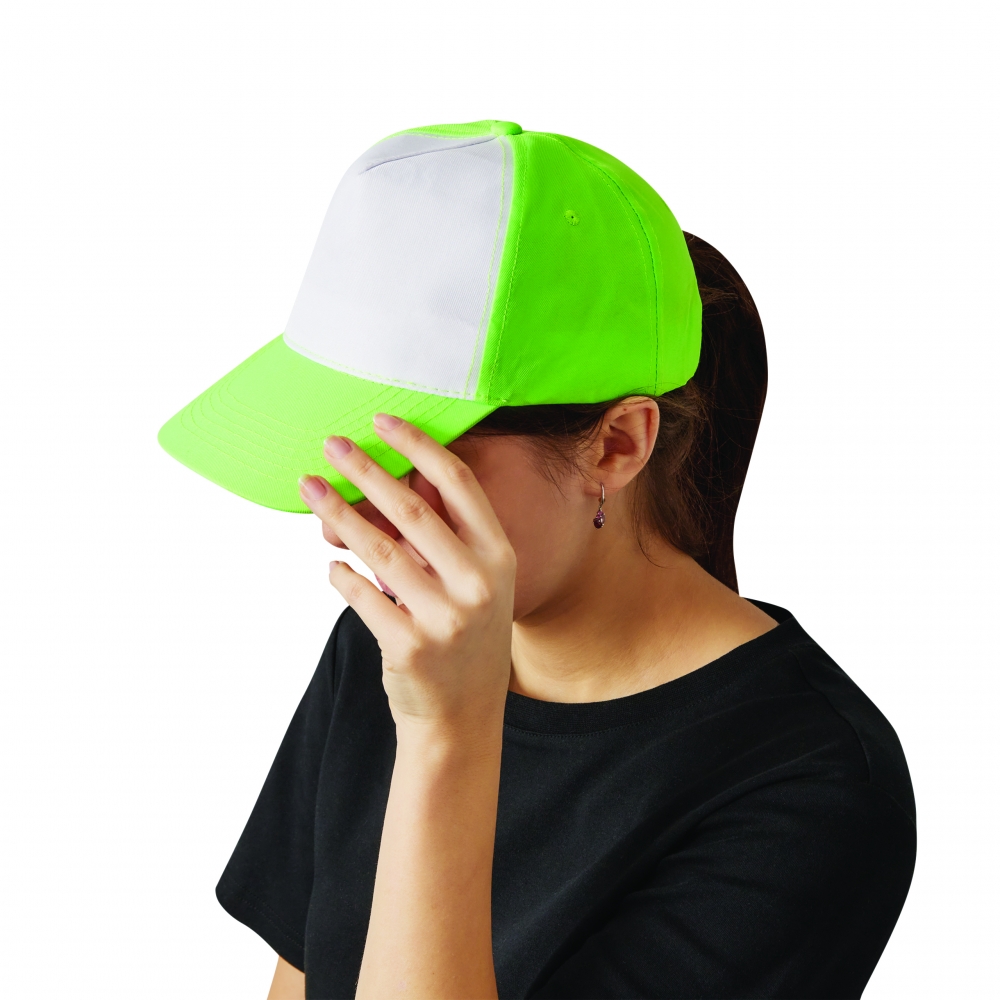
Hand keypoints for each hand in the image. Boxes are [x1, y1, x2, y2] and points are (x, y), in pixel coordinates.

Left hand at [298, 414, 515, 738]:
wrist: (462, 714)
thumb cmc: (462, 634)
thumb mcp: (471, 582)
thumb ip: (439, 534)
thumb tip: (382, 479)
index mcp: (497, 555)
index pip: (458, 484)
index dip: (418, 446)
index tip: (382, 421)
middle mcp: (477, 582)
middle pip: (412, 509)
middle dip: (366, 470)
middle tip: (332, 445)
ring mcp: (445, 617)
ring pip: (377, 549)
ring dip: (338, 513)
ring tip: (311, 489)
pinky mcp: (409, 646)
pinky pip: (360, 594)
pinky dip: (340, 574)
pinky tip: (333, 564)